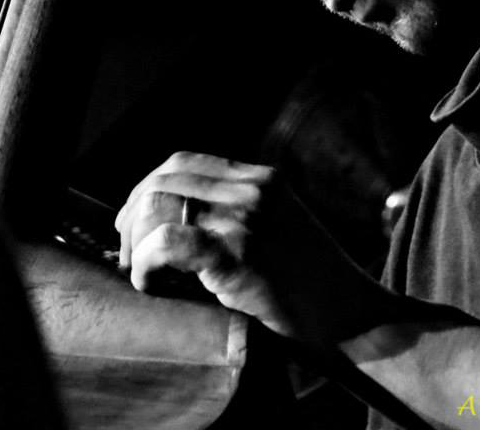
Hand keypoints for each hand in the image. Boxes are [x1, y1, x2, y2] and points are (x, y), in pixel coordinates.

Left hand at [115, 151, 388, 344]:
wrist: (349, 314)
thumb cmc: (312, 282)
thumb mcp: (281, 227)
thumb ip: (240, 212)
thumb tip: (174, 219)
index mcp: (265, 179)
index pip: (183, 164)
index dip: (147, 190)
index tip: (138, 226)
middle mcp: (255, 190)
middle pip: (163, 180)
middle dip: (132, 218)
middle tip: (131, 256)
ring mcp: (247, 219)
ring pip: (157, 207)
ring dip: (135, 243)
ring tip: (144, 274)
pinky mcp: (238, 256)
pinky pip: (167, 243)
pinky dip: (145, 264)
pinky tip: (151, 284)